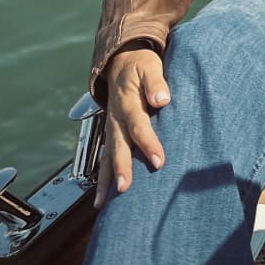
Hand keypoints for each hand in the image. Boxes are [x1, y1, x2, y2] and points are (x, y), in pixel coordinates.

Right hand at [96, 47, 170, 207]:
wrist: (120, 61)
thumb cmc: (140, 66)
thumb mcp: (150, 66)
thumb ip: (156, 82)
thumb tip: (162, 98)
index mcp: (127, 103)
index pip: (139, 125)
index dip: (148, 143)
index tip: (158, 160)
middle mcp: (116, 118)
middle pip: (119, 146)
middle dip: (121, 168)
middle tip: (126, 188)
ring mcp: (110, 127)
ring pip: (107, 156)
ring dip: (107, 178)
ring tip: (104, 203)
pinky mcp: (110, 134)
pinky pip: (105, 157)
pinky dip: (103, 178)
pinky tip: (102, 199)